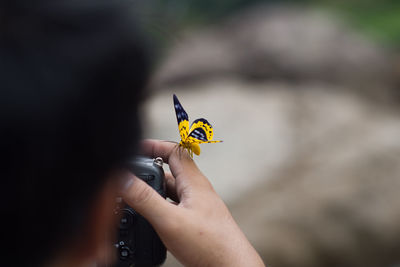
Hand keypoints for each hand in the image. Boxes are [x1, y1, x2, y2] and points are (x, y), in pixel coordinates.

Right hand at [122, 139, 264, 266]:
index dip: (155, 145)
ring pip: (171, 190)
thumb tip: (124, 180)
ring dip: (154, 191)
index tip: (135, 149)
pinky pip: (174, 206)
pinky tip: (151, 218)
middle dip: (149, 171)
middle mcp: (196, 190)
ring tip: (135, 198)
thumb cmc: (210, 245)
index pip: (175, 151)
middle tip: (129, 177)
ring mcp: (197, 206)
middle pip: (170, 171)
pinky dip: (160, 206)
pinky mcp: (195, 220)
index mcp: (194, 182)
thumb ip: (145, 199)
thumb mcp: (170, 220)